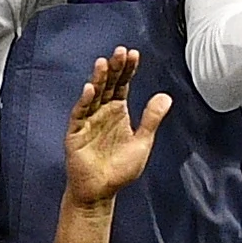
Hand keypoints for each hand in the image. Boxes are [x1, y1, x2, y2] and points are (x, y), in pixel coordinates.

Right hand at [60, 47, 168, 206]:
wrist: (100, 190)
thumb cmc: (119, 168)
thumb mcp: (142, 142)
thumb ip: (151, 119)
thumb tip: (165, 96)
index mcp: (118, 112)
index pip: (122, 85)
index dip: (128, 70)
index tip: (133, 54)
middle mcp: (102, 112)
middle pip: (108, 85)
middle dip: (114, 69)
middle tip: (120, 52)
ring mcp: (88, 121)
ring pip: (93, 95)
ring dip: (98, 79)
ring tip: (103, 64)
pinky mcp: (76, 132)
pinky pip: (80, 114)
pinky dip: (84, 101)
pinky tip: (89, 89)